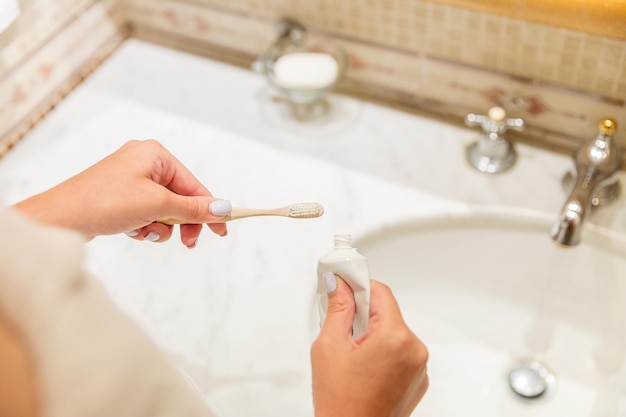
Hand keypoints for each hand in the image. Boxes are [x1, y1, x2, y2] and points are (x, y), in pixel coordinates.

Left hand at [14, 140, 229, 246]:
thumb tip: (223, 208)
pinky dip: (145, 225)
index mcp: (155, 155)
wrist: (59, 218)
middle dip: (181, 221)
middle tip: (188, 242)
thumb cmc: (104, 202)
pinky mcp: (120, 195)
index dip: (210, 209)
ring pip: (164, 209)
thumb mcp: (157, 205)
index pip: (194, 185)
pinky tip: (131, 230)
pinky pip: (147, 212)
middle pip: (180, 197)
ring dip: (160, 225)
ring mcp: (130, 179)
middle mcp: (144, 162)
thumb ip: (193, 208)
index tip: (222, 230)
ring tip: (145, 230)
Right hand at [311, 276, 428, 416]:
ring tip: (352, 356)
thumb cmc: (341, 404)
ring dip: (373, 335)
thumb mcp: (329, 347)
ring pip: (393, 333)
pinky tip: (364, 368)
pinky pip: (400, 353)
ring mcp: (419, 368)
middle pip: (388, 313)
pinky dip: (383, 353)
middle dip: (364, 315)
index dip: (359, 286)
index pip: (380, 292)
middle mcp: (415, 351)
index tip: (345, 283)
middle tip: (341, 328)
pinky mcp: (417, 381)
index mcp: (395, 338)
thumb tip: (339, 284)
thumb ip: (338, 309)